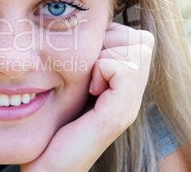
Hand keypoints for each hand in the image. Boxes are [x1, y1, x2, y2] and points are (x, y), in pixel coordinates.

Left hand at [21, 23, 154, 171]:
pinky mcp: (116, 116)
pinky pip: (123, 68)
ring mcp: (127, 106)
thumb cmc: (55, 123)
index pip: (139, 39)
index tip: (89, 59)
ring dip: (106, 55)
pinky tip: (89, 88)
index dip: (113, 37)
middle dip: (112, 42)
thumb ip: (88, 63)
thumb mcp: (73, 85)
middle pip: (142, 40)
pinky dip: (102, 68)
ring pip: (137, 49)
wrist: (48, 164)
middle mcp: (132, 96)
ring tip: (88, 79)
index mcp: (124, 87)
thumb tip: (92, 33)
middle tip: (90, 67)